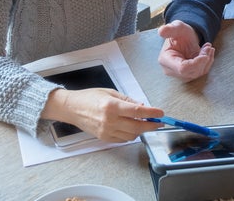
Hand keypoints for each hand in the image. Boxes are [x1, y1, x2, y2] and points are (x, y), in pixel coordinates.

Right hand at [43, 88, 163, 142]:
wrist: (72, 108)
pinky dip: (131, 135)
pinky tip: (131, 127)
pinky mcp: (104, 138)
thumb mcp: (110, 92)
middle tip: (158, 122)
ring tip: (144, 123)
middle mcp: (110, 120)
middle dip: (151, 125)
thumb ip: (127, 100)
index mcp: (112, 106)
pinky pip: (123, 140)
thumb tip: (142, 106)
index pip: (137, 112)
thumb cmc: (90, 97)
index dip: (152, 113)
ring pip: (132, 135)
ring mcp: (107, 131)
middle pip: (137, 127)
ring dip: (141, 130)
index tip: (161, 113)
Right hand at [157, 20, 214, 80]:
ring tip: (208, 47)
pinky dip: (207, 62)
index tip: (205, 55)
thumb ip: (170, 29)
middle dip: (203, 60)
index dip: (195, 63)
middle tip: (208, 47)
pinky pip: (201, 72)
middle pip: (191, 72)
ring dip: (207, 60)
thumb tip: (161, 31)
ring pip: (197, 73)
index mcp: (165, 59)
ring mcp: (179, 74)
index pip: (182, 68)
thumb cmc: (180, 32)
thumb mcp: (177, 27)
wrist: (185, 37)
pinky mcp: (188, 75)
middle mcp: (171, 70)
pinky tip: (207, 52)